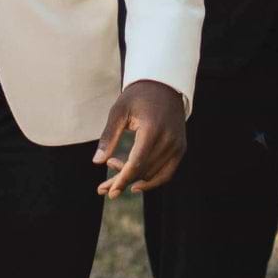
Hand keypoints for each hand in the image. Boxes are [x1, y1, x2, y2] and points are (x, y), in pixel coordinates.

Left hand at [93, 79, 185, 196]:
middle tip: (102, 188)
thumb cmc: (137, 97)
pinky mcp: (180, 148)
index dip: (122, 179)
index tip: (108, 191)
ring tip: (113, 174)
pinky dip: (153, 181)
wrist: (164, 86)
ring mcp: (177, 145)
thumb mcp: (119, 112)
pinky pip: (167, 173)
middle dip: (122, 181)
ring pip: (154, 174)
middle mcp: (168, 140)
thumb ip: (108, 137)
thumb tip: (97, 162)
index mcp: (152, 129)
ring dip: (134, 179)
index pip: (137, 163)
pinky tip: (136, 185)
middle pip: (144, 171)